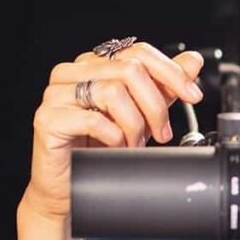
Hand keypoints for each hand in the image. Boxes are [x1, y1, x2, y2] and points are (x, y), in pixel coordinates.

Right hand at [23, 41, 204, 223]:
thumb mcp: (144, 112)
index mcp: (94, 64)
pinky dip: (115, 136)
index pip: (139, 52)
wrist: (71, 187)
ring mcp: (56, 94)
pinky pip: (93, 119)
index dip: (171, 72)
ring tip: (135, 143)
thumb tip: (192, 61)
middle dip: (155, 105)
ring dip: (135, 124)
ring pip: (114, 91)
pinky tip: (116, 147)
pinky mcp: (47, 118)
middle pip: (130, 70)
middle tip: (162, 132)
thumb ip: (165, 85)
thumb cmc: (102, 147)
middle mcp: (72, 73)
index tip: (193, 95)